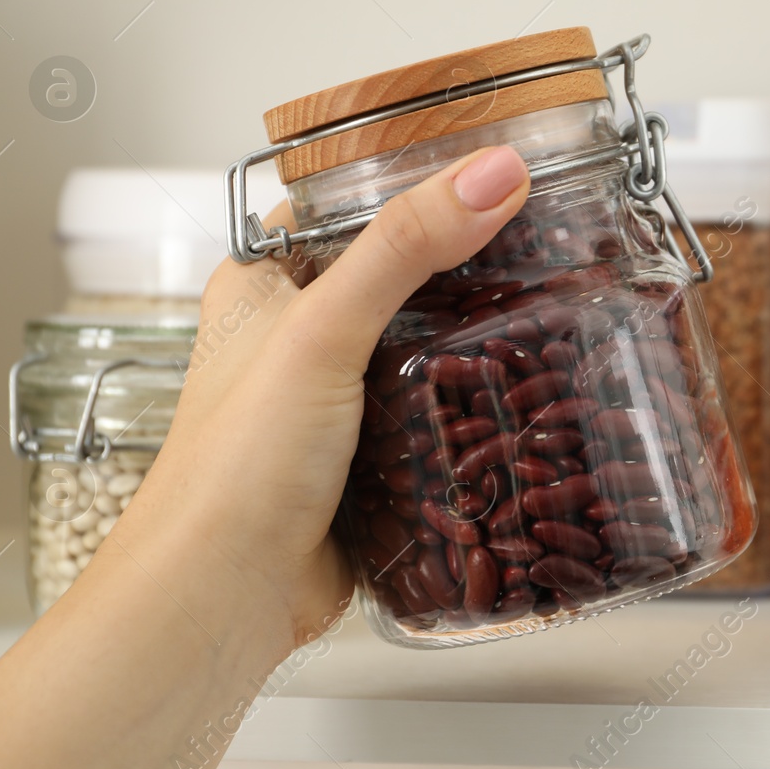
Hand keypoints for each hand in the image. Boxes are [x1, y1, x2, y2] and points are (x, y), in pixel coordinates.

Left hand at [113, 145, 530, 657]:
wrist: (221, 597)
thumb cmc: (232, 467)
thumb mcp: (323, 329)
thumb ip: (406, 246)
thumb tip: (493, 174)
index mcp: (259, 287)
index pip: (345, 208)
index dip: (412, 186)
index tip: (492, 171)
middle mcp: (293, 340)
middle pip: (395, 281)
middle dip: (462, 272)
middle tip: (542, 244)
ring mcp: (331, 403)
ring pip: (418, 352)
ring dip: (469, 345)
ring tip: (549, 309)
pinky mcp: (365, 462)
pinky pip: (429, 418)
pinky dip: (467, 408)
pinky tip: (518, 396)